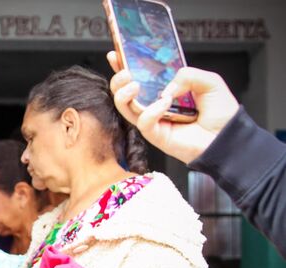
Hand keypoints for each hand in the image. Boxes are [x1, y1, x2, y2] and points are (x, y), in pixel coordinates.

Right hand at [107, 50, 238, 163]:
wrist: (229, 137)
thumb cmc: (221, 113)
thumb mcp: (209, 81)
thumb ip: (187, 74)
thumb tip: (166, 88)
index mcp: (164, 90)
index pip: (138, 77)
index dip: (123, 66)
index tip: (115, 54)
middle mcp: (154, 105)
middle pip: (124, 94)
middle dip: (118, 81)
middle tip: (126, 73)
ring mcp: (153, 121)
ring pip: (125, 109)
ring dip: (124, 95)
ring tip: (134, 85)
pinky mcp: (156, 135)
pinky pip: (144, 122)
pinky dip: (151, 111)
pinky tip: (164, 102)